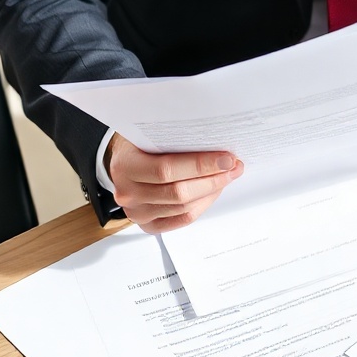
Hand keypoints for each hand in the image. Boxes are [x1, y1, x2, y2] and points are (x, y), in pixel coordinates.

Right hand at [106, 137, 242, 230]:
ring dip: (211, 192)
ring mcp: (137, 213)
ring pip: (184, 208)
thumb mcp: (148, 131)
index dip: (199, 166)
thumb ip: (173, 135)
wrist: (122, 160)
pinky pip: (183, 219)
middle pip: (178, 193)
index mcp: (125, 166)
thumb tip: (215, 137)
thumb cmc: (138, 143)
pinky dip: (202, 205)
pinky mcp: (148, 225)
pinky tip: (213, 191)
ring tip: (227, 176)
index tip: (225, 158)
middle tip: (233, 167)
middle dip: (212, 179)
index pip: (166, 170)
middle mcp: (128, 193)